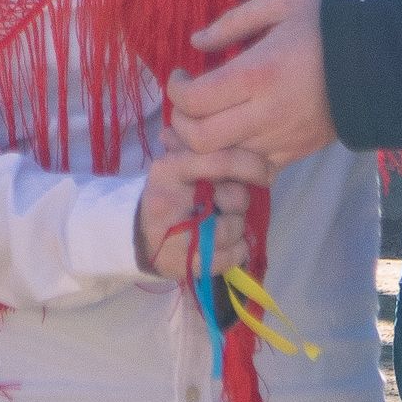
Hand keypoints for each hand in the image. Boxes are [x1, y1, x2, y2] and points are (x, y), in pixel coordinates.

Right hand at [135, 148, 271, 282]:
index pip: (221, 161)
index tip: (266, 173)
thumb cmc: (166, 194)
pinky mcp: (187, 265)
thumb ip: (204, 151)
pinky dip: (238, 249)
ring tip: (223, 223)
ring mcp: (177, 237)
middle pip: (234, 197)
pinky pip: (234, 255)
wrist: (136, 236)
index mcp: (169, 169)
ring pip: (235, 228)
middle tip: (230, 203)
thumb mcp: (176, 164)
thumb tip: (238, 135)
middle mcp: (171, 200)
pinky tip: (227, 244)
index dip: (251, 165)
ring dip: (238, 226)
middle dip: (240, 200)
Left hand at [168, 0, 338, 168]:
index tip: (180, 75)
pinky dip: (232, 160)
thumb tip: (196, 42)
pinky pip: (251, 171)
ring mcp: (281, 140)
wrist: (378, 60)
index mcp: (257, 74)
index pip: (194, 100)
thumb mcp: (278, 5)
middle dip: (181, 122)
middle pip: (200, 138)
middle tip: (187, 103)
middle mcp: (266, 113)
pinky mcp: (295, 154)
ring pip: (222, 160)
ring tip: (201, 121)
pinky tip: (230, 139)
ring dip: (201, 145)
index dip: (175, 90)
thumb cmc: (324, 26)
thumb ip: (232, 22)